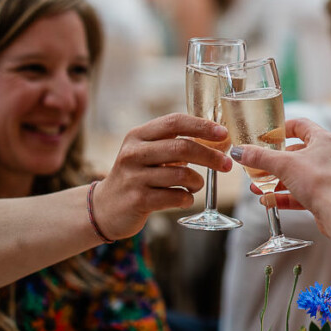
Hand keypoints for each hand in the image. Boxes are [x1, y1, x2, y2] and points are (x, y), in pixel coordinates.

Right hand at [95, 114, 231, 239]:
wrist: (104, 208)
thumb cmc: (137, 176)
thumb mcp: (147, 153)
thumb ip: (173, 144)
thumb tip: (217, 140)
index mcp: (138, 135)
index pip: (174, 122)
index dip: (202, 126)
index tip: (223, 133)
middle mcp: (134, 153)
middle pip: (181, 148)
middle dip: (210, 156)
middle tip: (226, 164)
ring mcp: (134, 177)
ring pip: (182, 175)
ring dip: (197, 182)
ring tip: (195, 185)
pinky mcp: (138, 200)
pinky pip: (176, 197)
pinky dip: (187, 198)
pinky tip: (183, 198)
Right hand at [232, 119, 330, 245]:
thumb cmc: (320, 182)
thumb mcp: (284, 165)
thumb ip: (260, 157)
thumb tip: (239, 152)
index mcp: (323, 140)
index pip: (301, 125)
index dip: (282, 129)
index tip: (267, 136)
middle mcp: (329, 155)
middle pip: (296, 153)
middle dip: (274, 163)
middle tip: (258, 167)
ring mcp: (329, 176)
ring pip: (298, 175)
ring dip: (277, 181)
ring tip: (258, 188)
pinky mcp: (327, 195)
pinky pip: (302, 193)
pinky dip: (285, 196)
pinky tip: (268, 202)